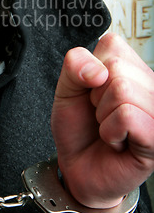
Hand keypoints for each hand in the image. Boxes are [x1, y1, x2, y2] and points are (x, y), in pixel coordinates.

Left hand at [51, 33, 153, 208]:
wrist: (79, 167)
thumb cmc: (79, 128)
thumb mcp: (67, 89)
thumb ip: (75, 65)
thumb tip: (98, 71)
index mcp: (133, 67)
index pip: (112, 45)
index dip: (90, 71)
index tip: (93, 93)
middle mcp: (150, 85)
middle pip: (116, 68)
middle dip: (96, 95)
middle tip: (101, 114)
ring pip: (122, 90)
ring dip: (103, 115)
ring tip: (110, 127)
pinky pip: (127, 116)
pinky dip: (110, 131)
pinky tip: (117, 141)